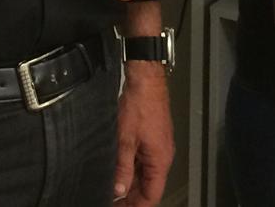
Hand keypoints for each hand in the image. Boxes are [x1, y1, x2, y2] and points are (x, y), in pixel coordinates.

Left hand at [113, 62, 172, 204]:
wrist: (146, 80)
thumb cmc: (140, 105)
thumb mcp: (125, 140)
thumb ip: (122, 167)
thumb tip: (118, 189)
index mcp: (160, 160)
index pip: (151, 196)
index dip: (136, 206)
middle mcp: (162, 156)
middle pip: (149, 186)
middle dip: (131, 196)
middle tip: (113, 201)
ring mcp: (158, 146)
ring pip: (145, 173)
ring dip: (130, 182)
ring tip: (113, 187)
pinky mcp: (152, 137)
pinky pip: (143, 160)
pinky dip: (132, 168)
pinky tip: (118, 168)